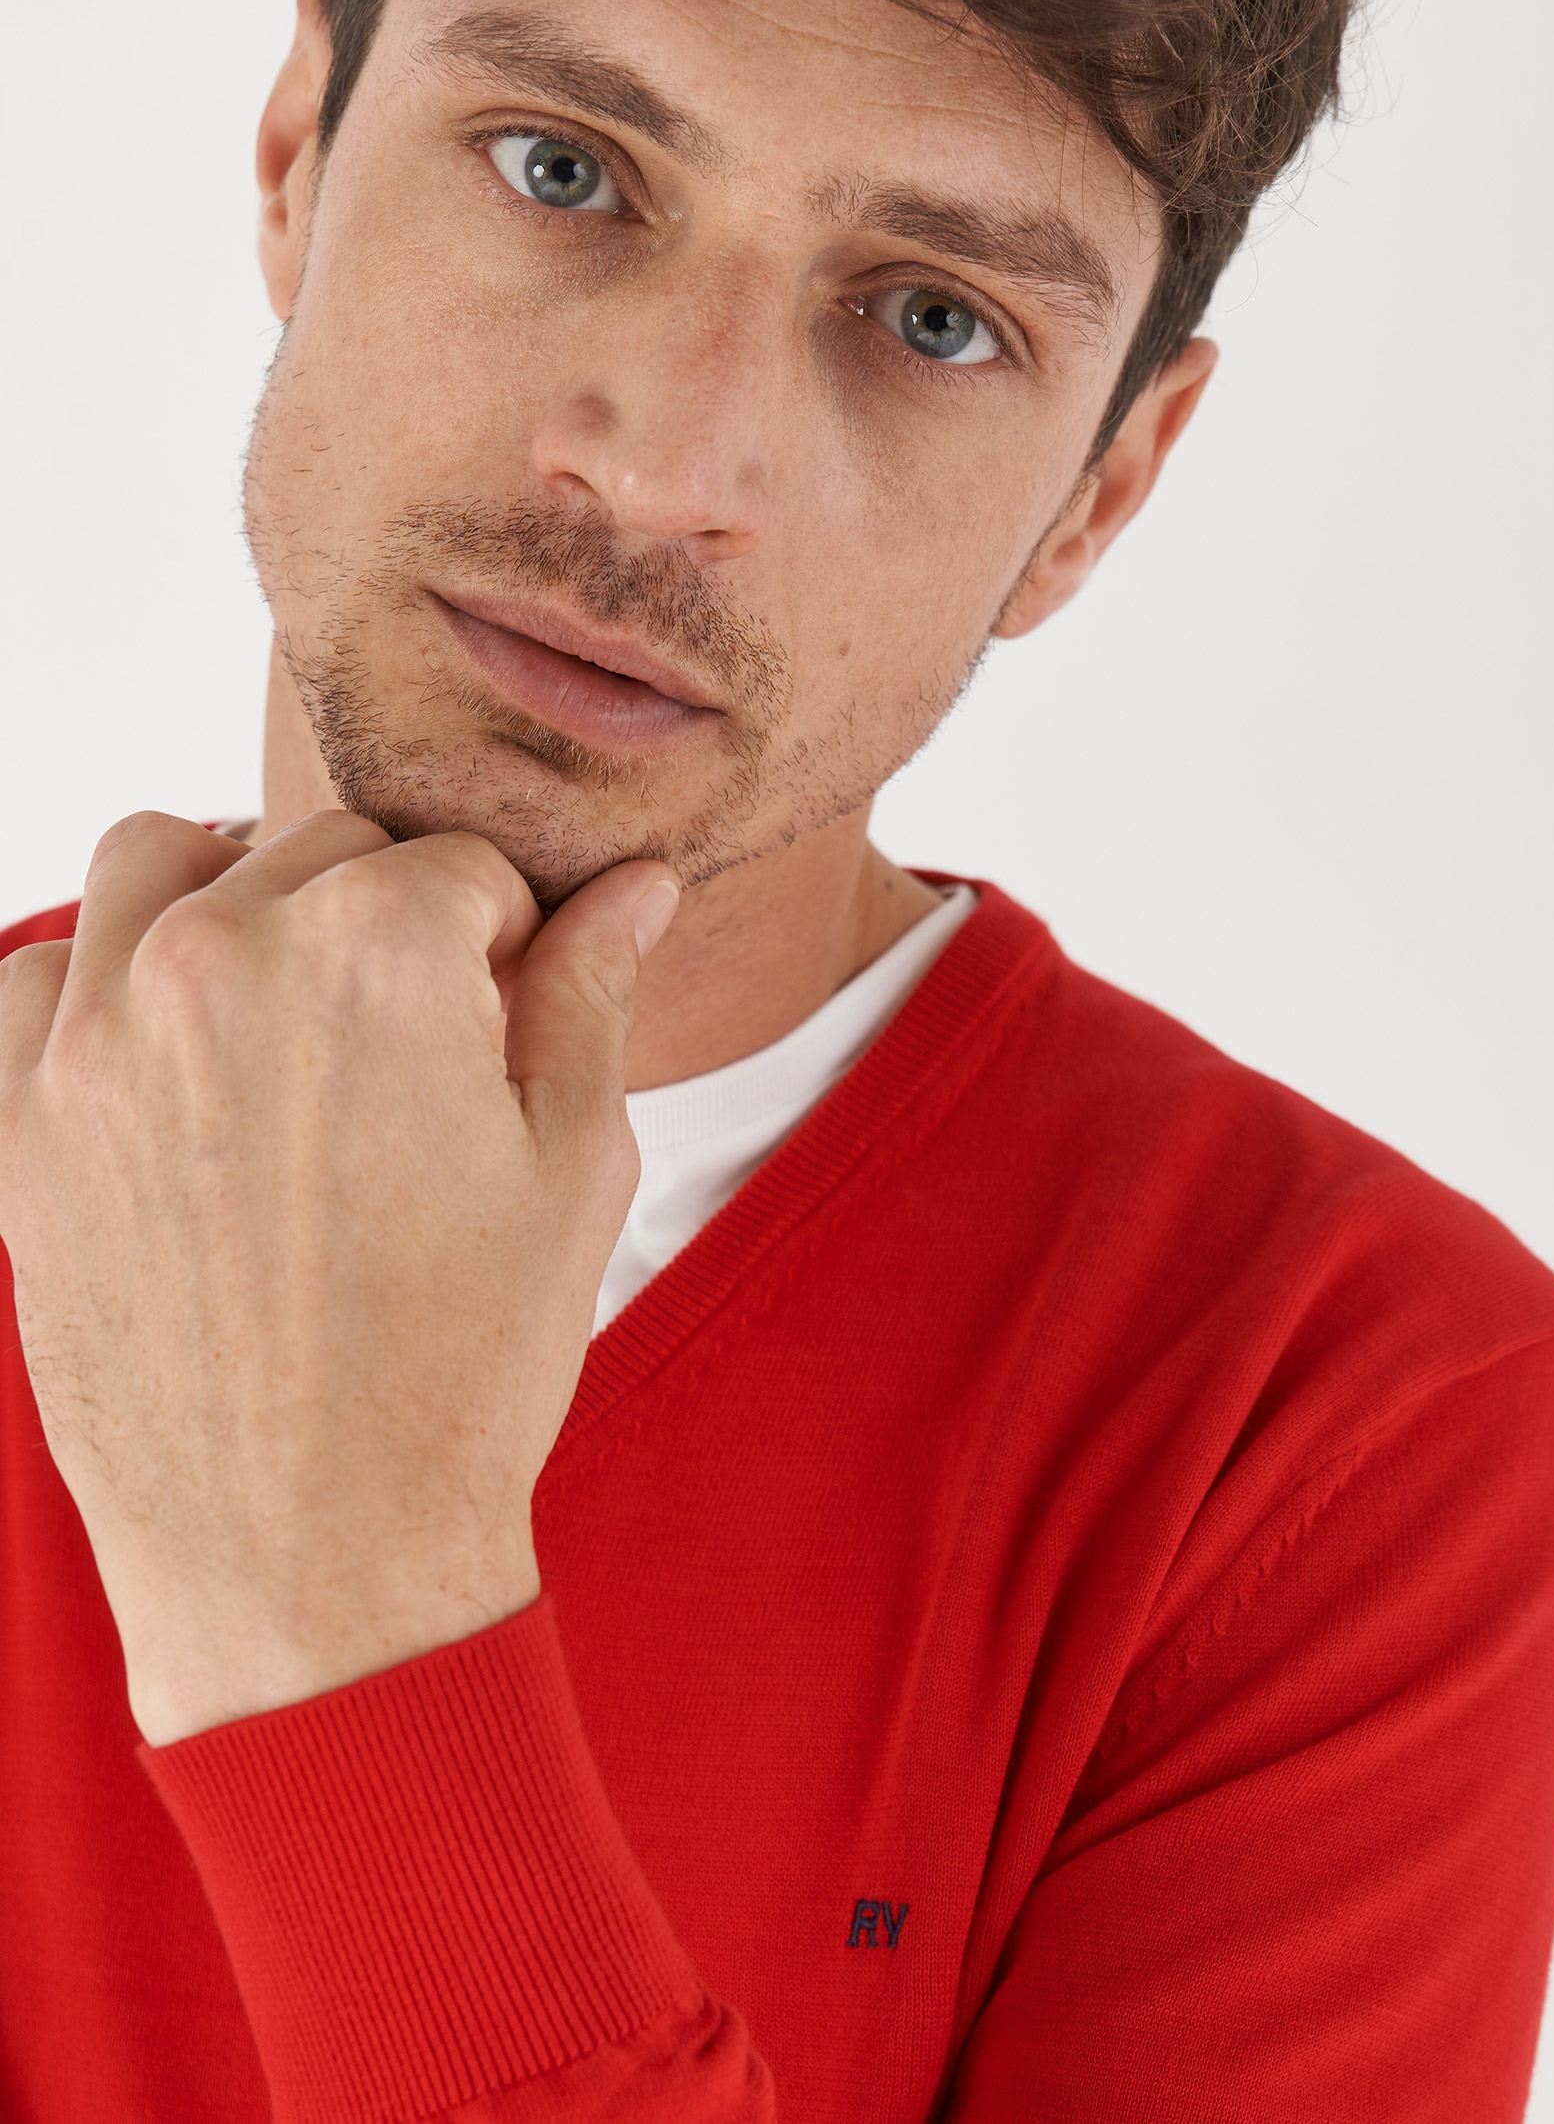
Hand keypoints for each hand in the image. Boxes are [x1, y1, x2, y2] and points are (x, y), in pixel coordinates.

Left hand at [0, 811, 678, 1744]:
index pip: (460, 865)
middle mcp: (221, 956)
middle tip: (415, 1052)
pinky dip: (99, 982)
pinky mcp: (19, 1120)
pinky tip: (173, 1063)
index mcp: (380, 949)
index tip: (503, 1024)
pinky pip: (37, 973)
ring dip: (236, 900)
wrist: (313, 1556)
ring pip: (161, 863)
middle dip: (385, 924)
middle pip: (323, 854)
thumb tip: (634, 887)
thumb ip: (592, 992)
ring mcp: (99, 1035)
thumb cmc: (464, 1370)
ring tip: (290, 1011)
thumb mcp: (574, 1164)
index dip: (505, 941)